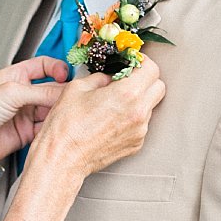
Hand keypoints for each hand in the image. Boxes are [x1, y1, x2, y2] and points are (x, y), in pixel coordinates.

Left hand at [0, 57, 70, 167]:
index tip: (66, 75)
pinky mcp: (28, 132)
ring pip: (51, 109)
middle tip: (71, 97)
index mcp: (14, 77)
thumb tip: (65, 92)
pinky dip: (54, 126)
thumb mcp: (11, 93)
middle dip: (60, 93)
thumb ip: (41, 92)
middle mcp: (21, 94)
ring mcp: (25, 114)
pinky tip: (57, 125)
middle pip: (50, 89)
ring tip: (66, 111)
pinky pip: (47, 127)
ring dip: (58, 110)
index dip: (56, 68)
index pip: (42, 66)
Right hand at [29, 60, 164, 180]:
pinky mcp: (136, 144)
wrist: (62, 158)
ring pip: (150, 107)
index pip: (151, 69)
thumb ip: (100, 78)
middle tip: (128, 79)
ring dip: (138, 100)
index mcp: (127, 94)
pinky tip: (111, 120)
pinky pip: (141, 124)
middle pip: (158, 87)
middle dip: (145, 80)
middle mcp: (139, 113)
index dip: (142, 62)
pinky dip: (131, 118)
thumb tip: (109, 78)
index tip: (133, 63)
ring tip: (113, 103)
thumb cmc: (66, 127)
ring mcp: (140, 131)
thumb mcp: (78, 88)